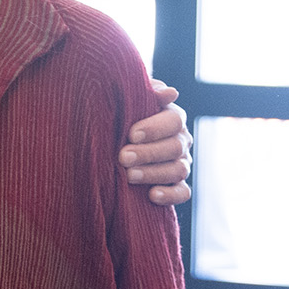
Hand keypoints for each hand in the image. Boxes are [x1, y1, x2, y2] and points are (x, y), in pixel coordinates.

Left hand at [122, 81, 191, 206]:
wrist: (107, 147)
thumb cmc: (117, 119)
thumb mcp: (126, 104)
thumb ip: (146, 95)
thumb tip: (170, 93)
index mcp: (171, 118)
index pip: (174, 121)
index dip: (155, 128)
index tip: (132, 134)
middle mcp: (180, 141)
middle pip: (175, 147)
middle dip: (148, 152)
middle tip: (123, 157)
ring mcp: (180, 164)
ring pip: (178, 170)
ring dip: (154, 173)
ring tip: (129, 176)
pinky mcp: (175, 186)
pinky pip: (182, 192)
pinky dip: (170, 195)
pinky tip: (152, 195)